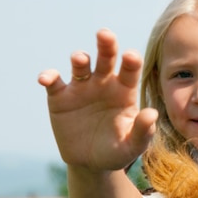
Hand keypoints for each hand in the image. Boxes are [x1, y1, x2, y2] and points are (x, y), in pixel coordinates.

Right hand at [38, 29, 157, 170]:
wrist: (90, 163)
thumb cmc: (117, 151)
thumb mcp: (133, 145)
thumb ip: (143, 130)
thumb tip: (151, 113)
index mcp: (124, 91)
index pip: (130, 71)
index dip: (131, 62)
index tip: (131, 55)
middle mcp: (104, 83)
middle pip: (106, 58)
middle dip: (106, 45)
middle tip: (105, 34)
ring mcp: (81, 88)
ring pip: (80, 65)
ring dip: (79, 58)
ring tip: (80, 59)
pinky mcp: (60, 97)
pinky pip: (54, 82)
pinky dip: (48, 76)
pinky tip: (46, 78)